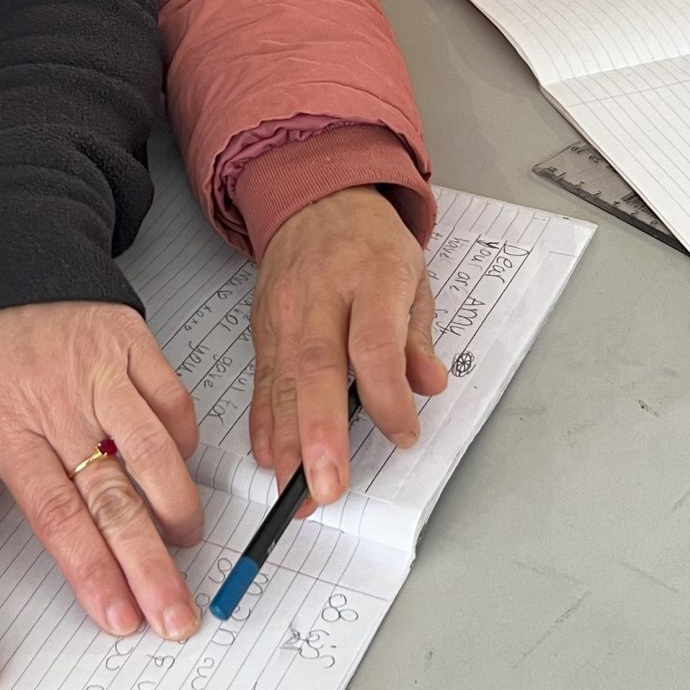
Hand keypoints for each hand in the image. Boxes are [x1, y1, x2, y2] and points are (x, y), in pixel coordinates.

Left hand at [0, 302, 203, 643]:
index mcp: (7, 426)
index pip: (55, 513)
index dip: (90, 568)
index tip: (117, 616)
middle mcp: (59, 403)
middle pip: (112, 497)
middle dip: (148, 565)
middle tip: (174, 614)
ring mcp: (102, 371)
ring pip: (153, 451)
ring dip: (177, 508)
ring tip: (187, 549)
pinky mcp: (134, 342)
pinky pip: (172, 400)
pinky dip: (183, 442)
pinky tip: (183, 477)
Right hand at [250, 187, 446, 510]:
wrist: (314, 198)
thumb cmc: (371, 243)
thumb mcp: (413, 274)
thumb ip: (417, 335)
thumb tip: (429, 384)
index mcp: (371, 278)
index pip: (375, 345)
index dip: (388, 397)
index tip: (405, 436)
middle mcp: (320, 297)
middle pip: (318, 368)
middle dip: (321, 433)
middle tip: (328, 486)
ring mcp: (284, 313)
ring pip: (282, 382)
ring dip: (288, 442)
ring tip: (297, 491)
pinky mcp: (261, 328)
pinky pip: (261, 380)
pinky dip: (264, 423)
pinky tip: (270, 458)